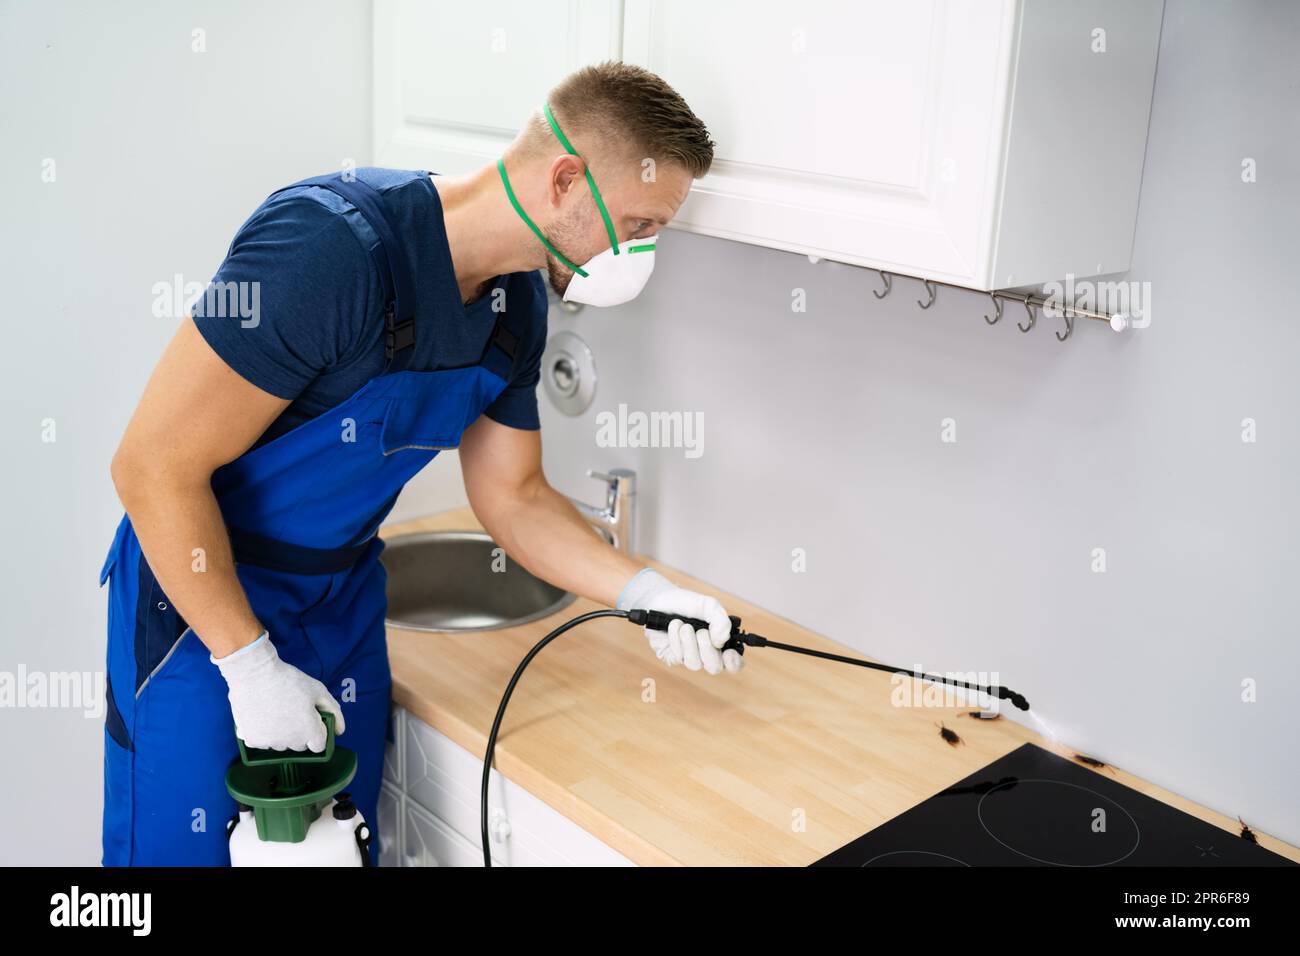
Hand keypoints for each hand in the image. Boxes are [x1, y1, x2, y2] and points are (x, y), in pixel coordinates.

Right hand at [211, 632, 345, 750]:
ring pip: (280, 743)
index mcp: (309, 732)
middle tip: (294, 710)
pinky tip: (262, 714)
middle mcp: (289, 742)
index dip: (318, 732)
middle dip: (300, 732)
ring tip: (277, 710)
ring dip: (281, 733)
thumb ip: (333, 711)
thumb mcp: (318, 691)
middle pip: (299, 745)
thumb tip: (340, 730)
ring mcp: (269, 743)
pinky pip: (261, 741)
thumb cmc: (289, 680)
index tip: (312, 720)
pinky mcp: (251, 739)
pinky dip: (262, 732)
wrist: (255, 674)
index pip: (319, 746)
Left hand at [616, 568, 742, 674]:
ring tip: (684, 625)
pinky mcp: (673, 657)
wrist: (661, 599)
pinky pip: (678, 656)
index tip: (729, 652)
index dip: (734, 663)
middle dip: (707, 648)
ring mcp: (690, 657)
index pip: (733, 663)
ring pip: (695, 663)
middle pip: (715, 667)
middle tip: (701, 631)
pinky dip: (676, 638)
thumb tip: (723, 640)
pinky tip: (674, 625)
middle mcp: (707, 654)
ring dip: (689, 642)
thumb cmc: (688, 604)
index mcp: (720, 643)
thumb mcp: (708, 605)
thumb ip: (720, 620)